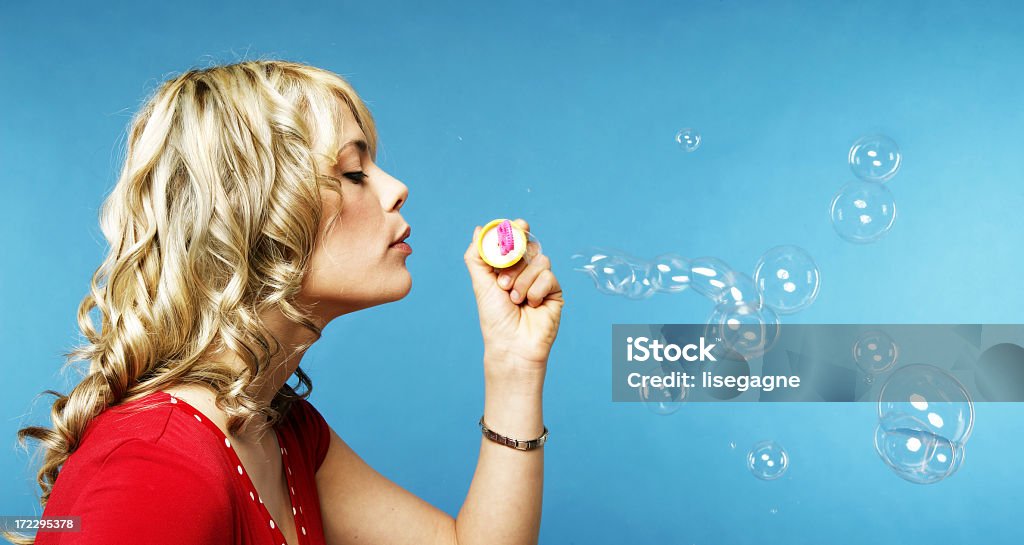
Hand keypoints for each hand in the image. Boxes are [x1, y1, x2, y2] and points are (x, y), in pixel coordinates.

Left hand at [463, 219, 564, 383]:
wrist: (511, 344)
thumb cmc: (495, 317)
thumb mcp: (480, 283)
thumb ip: (477, 256)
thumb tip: (478, 230)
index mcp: (507, 268)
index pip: (515, 241)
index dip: (517, 230)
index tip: (518, 224)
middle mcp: (525, 272)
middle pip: (529, 247)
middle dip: (514, 261)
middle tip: (502, 281)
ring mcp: (541, 282)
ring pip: (540, 260)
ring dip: (522, 280)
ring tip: (514, 299)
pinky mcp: (554, 292)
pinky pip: (549, 276)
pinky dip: (536, 290)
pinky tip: (530, 305)